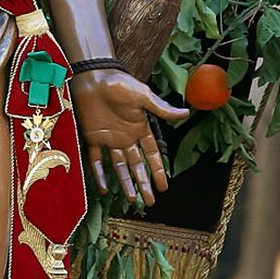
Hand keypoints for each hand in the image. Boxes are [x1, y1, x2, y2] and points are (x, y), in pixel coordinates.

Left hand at [71, 68, 187, 207]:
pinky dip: (99, 174)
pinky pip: (96, 159)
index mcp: (140, 128)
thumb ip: (161, 109)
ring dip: (125, 182)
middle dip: (144, 183)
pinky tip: (104, 188)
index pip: (152, 154)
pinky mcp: (93, 137)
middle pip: (137, 165)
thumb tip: (186, 112)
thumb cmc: (119, 83)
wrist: (93, 76)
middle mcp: (126, 137)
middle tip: (151, 202)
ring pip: (119, 166)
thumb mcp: (143, 96)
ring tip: (132, 200)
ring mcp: (109, 139)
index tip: (164, 187)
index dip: (158, 171)